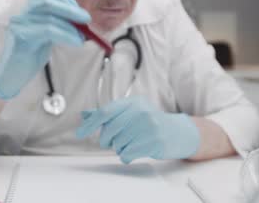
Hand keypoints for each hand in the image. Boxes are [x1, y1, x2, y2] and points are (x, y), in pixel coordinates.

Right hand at [0, 0, 90, 99]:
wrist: (10, 78)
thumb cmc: (28, 58)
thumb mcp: (46, 39)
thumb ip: (58, 27)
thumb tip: (81, 23)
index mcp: (27, 13)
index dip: (66, 1)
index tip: (80, 12)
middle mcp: (21, 15)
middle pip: (46, 1)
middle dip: (70, 9)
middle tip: (86, 19)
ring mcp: (18, 24)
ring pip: (49, 17)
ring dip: (70, 26)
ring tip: (81, 37)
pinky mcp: (20, 36)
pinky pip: (47, 31)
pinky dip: (66, 35)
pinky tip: (76, 42)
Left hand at [75, 95, 199, 162]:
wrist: (179, 132)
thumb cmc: (151, 122)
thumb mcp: (131, 112)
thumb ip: (108, 114)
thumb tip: (84, 115)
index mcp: (133, 102)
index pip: (105, 112)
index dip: (90, 124)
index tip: (80, 133)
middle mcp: (140, 112)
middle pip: (109, 130)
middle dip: (106, 139)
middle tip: (110, 142)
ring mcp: (148, 126)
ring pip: (118, 144)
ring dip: (120, 148)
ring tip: (131, 143)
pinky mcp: (154, 142)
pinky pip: (127, 154)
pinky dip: (126, 156)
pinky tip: (135, 151)